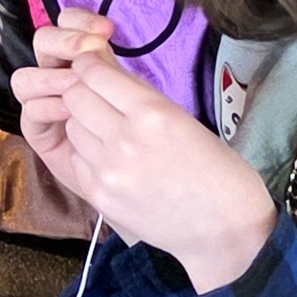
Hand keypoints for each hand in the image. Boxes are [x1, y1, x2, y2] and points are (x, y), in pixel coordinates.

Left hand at [12, 45, 275, 290]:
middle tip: (96, 97)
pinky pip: (76, 159)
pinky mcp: (98, 194)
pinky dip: (86, 154)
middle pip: (74, 97)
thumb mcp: (186, 122)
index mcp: (153, 115)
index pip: (96, 74)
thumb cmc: (218, 172)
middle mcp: (124, 139)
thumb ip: (143, 100)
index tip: (91, 64)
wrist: (225, 231)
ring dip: (83, 123)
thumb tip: (107, 72)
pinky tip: (110, 160)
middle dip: (81, 91)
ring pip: (71, 127)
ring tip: (107, 131)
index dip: (89, 64)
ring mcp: (107, 170)